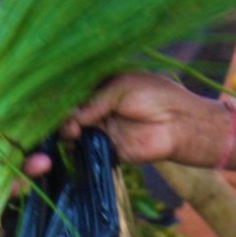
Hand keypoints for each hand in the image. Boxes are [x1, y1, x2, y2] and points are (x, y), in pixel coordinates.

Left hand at [0, 65, 48, 178]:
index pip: (9, 105)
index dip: (31, 105)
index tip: (53, 102)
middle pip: (16, 136)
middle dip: (39, 138)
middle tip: (59, 135)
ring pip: (9, 163)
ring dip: (28, 164)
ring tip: (42, 162)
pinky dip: (8, 187)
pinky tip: (24, 182)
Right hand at [67, 71, 219, 166]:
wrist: (181, 124)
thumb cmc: (156, 96)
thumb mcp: (122, 87)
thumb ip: (94, 102)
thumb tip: (70, 117)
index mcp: (105, 87)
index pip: (77, 91)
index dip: (65, 96)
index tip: (54, 99)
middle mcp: (102, 108)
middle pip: (73, 112)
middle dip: (65, 114)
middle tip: (66, 117)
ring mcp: (105, 128)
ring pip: (76, 131)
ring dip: (69, 130)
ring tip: (72, 129)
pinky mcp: (109, 149)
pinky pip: (88, 149)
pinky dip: (78, 147)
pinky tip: (74, 140)